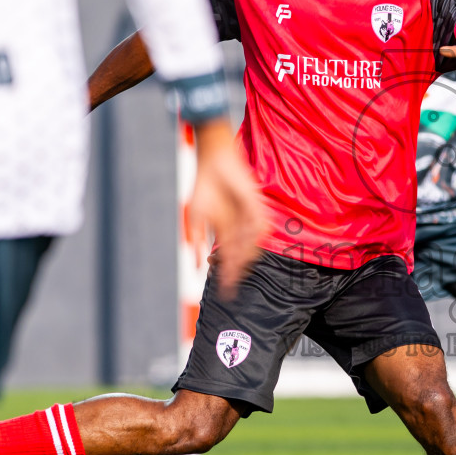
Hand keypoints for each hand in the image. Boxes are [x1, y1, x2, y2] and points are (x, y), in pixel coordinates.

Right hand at [189, 119, 264, 297]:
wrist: (213, 163)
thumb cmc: (204, 189)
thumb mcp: (196, 220)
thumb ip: (196, 242)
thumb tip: (195, 266)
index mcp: (227, 231)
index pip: (230, 257)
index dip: (228, 273)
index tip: (225, 291)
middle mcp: (240, 227)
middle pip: (242, 254)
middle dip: (236, 269)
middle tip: (232, 284)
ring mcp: (250, 217)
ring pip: (251, 243)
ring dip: (242, 254)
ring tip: (234, 264)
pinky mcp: (257, 206)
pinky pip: (260, 226)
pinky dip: (254, 237)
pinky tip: (245, 244)